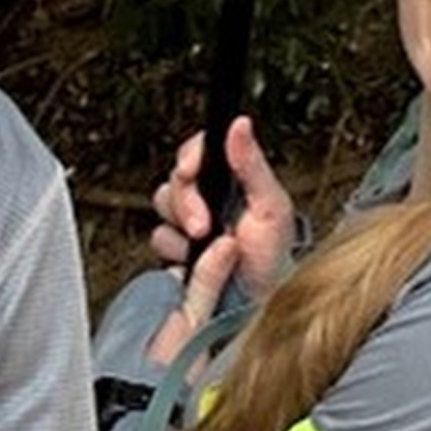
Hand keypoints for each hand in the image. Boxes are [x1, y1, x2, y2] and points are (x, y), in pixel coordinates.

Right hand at [144, 116, 293, 364]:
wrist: (258, 306)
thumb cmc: (273, 259)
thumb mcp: (272, 207)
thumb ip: (253, 165)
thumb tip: (240, 124)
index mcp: (232, 181)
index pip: (200, 152)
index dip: (191, 156)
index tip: (191, 169)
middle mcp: (209, 198)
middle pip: (176, 179)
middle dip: (186, 202)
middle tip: (204, 225)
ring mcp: (191, 223)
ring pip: (163, 205)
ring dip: (179, 227)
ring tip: (201, 244)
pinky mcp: (177, 248)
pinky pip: (158, 237)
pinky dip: (173, 249)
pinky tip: (191, 260)